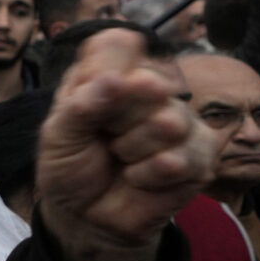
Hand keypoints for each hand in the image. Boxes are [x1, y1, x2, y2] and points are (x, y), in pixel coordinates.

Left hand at [34, 28, 213, 260]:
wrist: (85, 217)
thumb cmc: (72, 167)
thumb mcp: (58, 136)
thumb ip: (82, 106)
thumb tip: (116, 80)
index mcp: (113, 71)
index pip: (119, 44)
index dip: (101, 75)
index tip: (83, 102)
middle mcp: (153, 88)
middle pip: (147, 83)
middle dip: (115, 120)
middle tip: (105, 138)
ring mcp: (183, 121)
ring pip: (169, 122)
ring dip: (132, 151)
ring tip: (121, 159)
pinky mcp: (202, 157)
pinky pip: (180, 159)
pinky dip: (147, 176)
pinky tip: (137, 179)